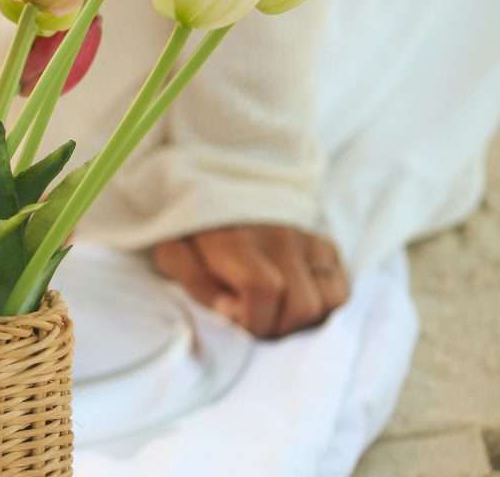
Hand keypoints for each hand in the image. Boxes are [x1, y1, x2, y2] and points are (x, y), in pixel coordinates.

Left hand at [152, 225, 348, 337]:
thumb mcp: (172, 252)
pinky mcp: (326, 247)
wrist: (216, 187)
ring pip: (326, 303)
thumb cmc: (189, 230)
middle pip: (300, 305)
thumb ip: (194, 282)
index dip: (250, 318)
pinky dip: (320, 307)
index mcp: (236, 237)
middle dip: (274, 327)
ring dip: (299, 321)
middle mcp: (280, 236)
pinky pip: (341, 293)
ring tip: (271, 313)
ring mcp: (308, 240)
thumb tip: (230, 312)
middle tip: (250, 321)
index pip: (263, 288)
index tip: (231, 316)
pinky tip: (290, 302)